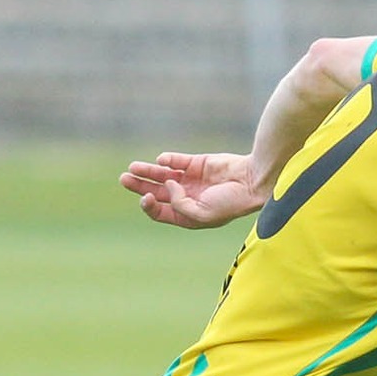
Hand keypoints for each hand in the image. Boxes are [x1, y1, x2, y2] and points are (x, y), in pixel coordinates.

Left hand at [121, 152, 264, 228]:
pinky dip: (167, 160)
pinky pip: (177, 161)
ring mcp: (192, 181)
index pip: (161, 212)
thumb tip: (167, 184)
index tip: (146, 197)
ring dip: (148, 171)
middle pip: (157, 193)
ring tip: (131, 168)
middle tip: (124, 179)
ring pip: (163, 175)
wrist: (252, 181)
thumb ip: (180, 204)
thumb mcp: (202, 214)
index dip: (148, 205)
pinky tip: (162, 160)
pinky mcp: (198, 164)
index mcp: (189, 215)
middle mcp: (188, 198)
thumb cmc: (231, 203)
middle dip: (140, 186)